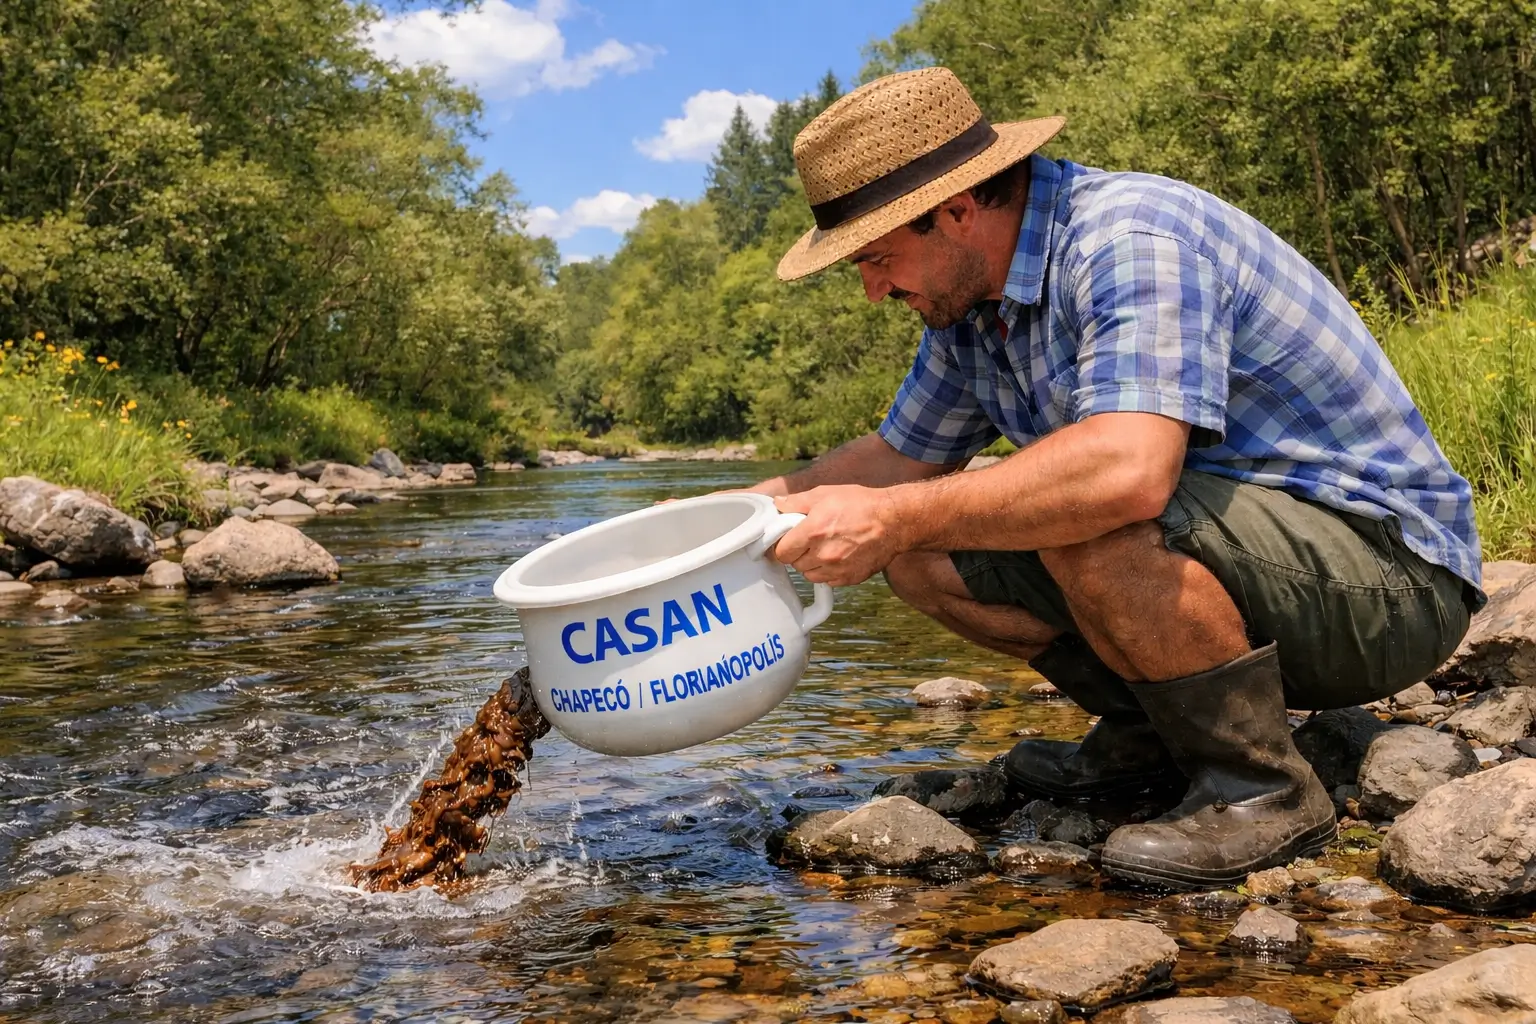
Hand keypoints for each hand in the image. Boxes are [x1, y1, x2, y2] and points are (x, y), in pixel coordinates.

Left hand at [771, 485, 905, 585]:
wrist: (894, 521)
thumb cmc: (862, 504)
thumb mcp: (826, 494)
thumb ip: (797, 502)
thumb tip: (778, 505)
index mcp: (813, 531)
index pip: (781, 552)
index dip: (783, 545)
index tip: (788, 539)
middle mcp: (823, 554)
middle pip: (794, 564)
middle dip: (798, 552)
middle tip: (809, 540)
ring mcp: (837, 569)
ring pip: (810, 575)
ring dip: (812, 564)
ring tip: (824, 547)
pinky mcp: (850, 578)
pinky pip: (828, 581)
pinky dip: (828, 572)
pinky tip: (837, 556)